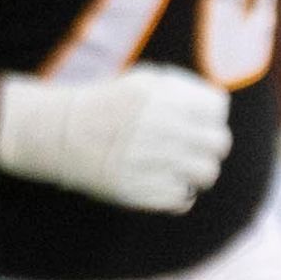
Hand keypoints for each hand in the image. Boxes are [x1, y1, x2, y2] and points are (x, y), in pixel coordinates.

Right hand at [0, 67, 232, 211]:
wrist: (59, 133)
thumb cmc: (110, 106)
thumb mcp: (144, 81)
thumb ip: (185, 91)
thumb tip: (220, 109)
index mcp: (162, 97)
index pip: (217, 108)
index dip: (210, 116)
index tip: (196, 122)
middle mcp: (162, 127)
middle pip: (219, 143)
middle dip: (208, 145)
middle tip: (190, 148)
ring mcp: (153, 160)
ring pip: (208, 173)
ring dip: (196, 172)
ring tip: (176, 167)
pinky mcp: (142, 190)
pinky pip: (184, 198)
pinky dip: (177, 193)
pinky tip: (159, 181)